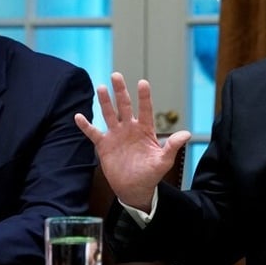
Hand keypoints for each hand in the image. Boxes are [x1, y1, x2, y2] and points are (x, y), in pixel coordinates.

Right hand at [74, 72, 189, 211]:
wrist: (134, 189)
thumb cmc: (151, 174)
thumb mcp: (164, 161)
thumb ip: (173, 146)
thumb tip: (187, 134)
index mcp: (145, 130)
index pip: (145, 109)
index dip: (144, 97)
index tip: (143, 83)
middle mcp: (130, 128)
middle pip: (124, 106)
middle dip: (121, 91)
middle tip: (116, 75)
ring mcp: (116, 135)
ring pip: (109, 114)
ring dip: (105, 102)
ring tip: (102, 87)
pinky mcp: (104, 145)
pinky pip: (93, 133)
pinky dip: (85, 125)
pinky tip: (78, 116)